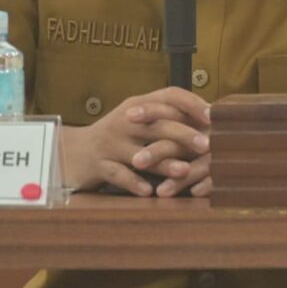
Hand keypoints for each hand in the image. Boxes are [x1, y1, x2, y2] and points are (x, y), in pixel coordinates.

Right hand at [62, 88, 213, 197]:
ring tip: (183, 171)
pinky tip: (149, 191)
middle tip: (206, 145)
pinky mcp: (99, 166)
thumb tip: (209, 121)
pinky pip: (118, 175)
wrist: (74, 152)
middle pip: (158, 124)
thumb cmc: (117, 137)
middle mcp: (124, 121)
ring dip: (164, 162)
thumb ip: (167, 118)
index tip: (212, 115)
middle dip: (183, 134)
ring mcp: (110, 143)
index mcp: (138, 106)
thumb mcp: (140, 122)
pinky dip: (134, 183)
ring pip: (140, 152)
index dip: (191, 103)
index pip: (168, 95)